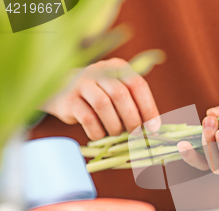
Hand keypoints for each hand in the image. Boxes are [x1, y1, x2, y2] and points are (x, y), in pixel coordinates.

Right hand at [44, 58, 160, 139]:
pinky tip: (100, 135)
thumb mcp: (120, 94)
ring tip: (116, 133)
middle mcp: (100, 71)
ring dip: (114, 125)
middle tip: (135, 133)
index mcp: (118, 67)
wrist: (64, 92)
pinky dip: (97, 131)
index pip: (137, 85)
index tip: (153, 128)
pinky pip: (86, 117)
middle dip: (132, 119)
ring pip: (103, 104)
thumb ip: (136, 105)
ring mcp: (82, 83)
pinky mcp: (68, 99)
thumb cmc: (102, 97)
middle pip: (120, 94)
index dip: (148, 108)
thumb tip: (154, 128)